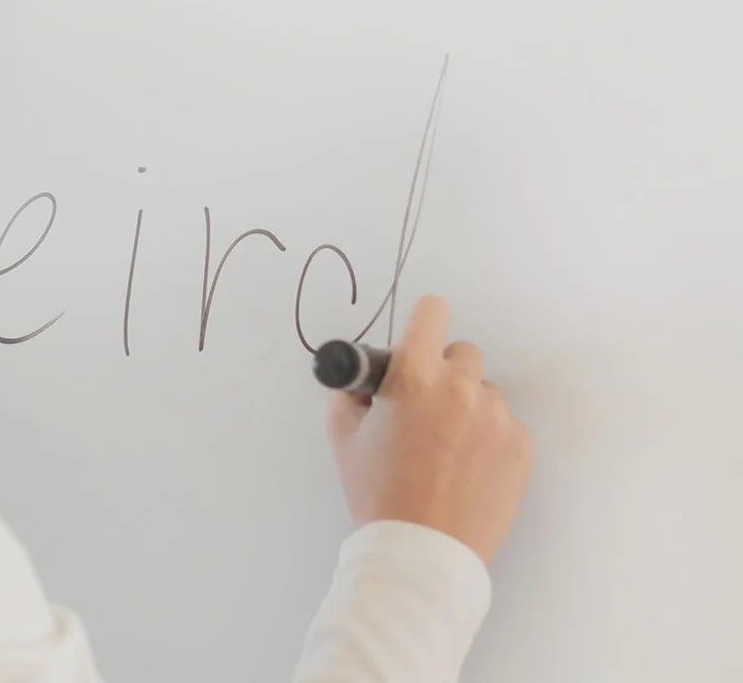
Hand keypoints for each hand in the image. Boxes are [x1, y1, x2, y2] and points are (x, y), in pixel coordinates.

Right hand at [326, 295, 532, 564]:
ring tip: (449, 449)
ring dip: (468, 408)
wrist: (422, 552)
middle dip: (444, 373)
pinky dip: (489, 438)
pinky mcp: (520, 447)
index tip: (419, 340)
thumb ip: (352, 390)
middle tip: (427, 410)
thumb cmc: (376, 491)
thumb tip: (366, 375)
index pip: (432, 312)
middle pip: (462, 353)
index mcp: (414, 375)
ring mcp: (496, 417)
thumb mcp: (343, 435)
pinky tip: (470, 468)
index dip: (424, 322)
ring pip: (484, 393)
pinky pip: (505, 425)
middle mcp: (460, 387)